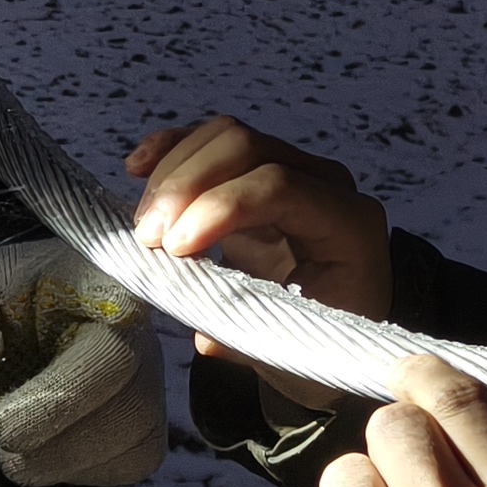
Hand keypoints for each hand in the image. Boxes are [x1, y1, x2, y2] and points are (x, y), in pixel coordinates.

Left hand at [0, 241, 169, 486]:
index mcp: (85, 276)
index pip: (114, 299)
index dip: (95, 341)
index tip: (63, 366)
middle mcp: (132, 324)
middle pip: (122, 371)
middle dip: (57, 410)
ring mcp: (147, 376)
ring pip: (132, 424)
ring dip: (62, 453)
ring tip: (9, 448)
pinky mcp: (146, 428)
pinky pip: (132, 460)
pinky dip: (80, 470)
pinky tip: (45, 452)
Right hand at [124, 115, 389, 408]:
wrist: (339, 325)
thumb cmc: (322, 337)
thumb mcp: (295, 349)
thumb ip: (252, 337)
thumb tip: (202, 331)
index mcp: (348, 225)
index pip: (279, 186)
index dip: (219, 207)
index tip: (174, 249)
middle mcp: (326, 183)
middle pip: (246, 147)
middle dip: (185, 186)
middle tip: (147, 239)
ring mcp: (294, 167)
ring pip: (223, 138)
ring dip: (171, 174)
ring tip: (143, 226)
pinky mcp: (259, 168)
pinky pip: (212, 143)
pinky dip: (171, 151)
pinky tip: (137, 168)